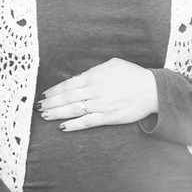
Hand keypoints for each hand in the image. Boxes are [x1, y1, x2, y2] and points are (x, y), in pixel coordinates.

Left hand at [37, 58, 157, 131]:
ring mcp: (101, 105)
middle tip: (39, 106)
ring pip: (73, 110)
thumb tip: (80, 76)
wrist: (152, 89)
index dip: (54, 90)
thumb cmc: (134, 75)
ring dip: (57, 113)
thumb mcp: (113, 64)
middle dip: (51, 103)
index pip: (68, 84)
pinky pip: (87, 122)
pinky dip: (73, 125)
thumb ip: (95, 70)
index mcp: (94, 77)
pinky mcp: (109, 118)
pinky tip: (63, 127)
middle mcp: (95, 91)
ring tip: (45, 115)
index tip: (45, 94)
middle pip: (67, 98)